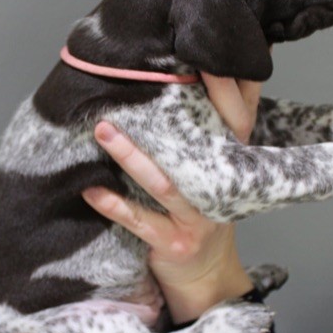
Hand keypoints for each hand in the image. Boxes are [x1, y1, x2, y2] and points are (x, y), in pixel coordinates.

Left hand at [82, 75, 262, 323]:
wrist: (209, 277)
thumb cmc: (207, 210)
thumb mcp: (226, 166)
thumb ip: (228, 121)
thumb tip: (242, 63)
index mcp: (233, 162)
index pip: (239, 116)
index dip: (229, 85)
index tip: (206, 56)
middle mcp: (219, 187)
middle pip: (198, 147)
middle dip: (169, 116)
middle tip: (133, 85)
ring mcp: (198, 218)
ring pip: (163, 184)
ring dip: (130, 157)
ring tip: (102, 131)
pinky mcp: (174, 243)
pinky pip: (140, 222)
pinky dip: (114, 206)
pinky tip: (90, 191)